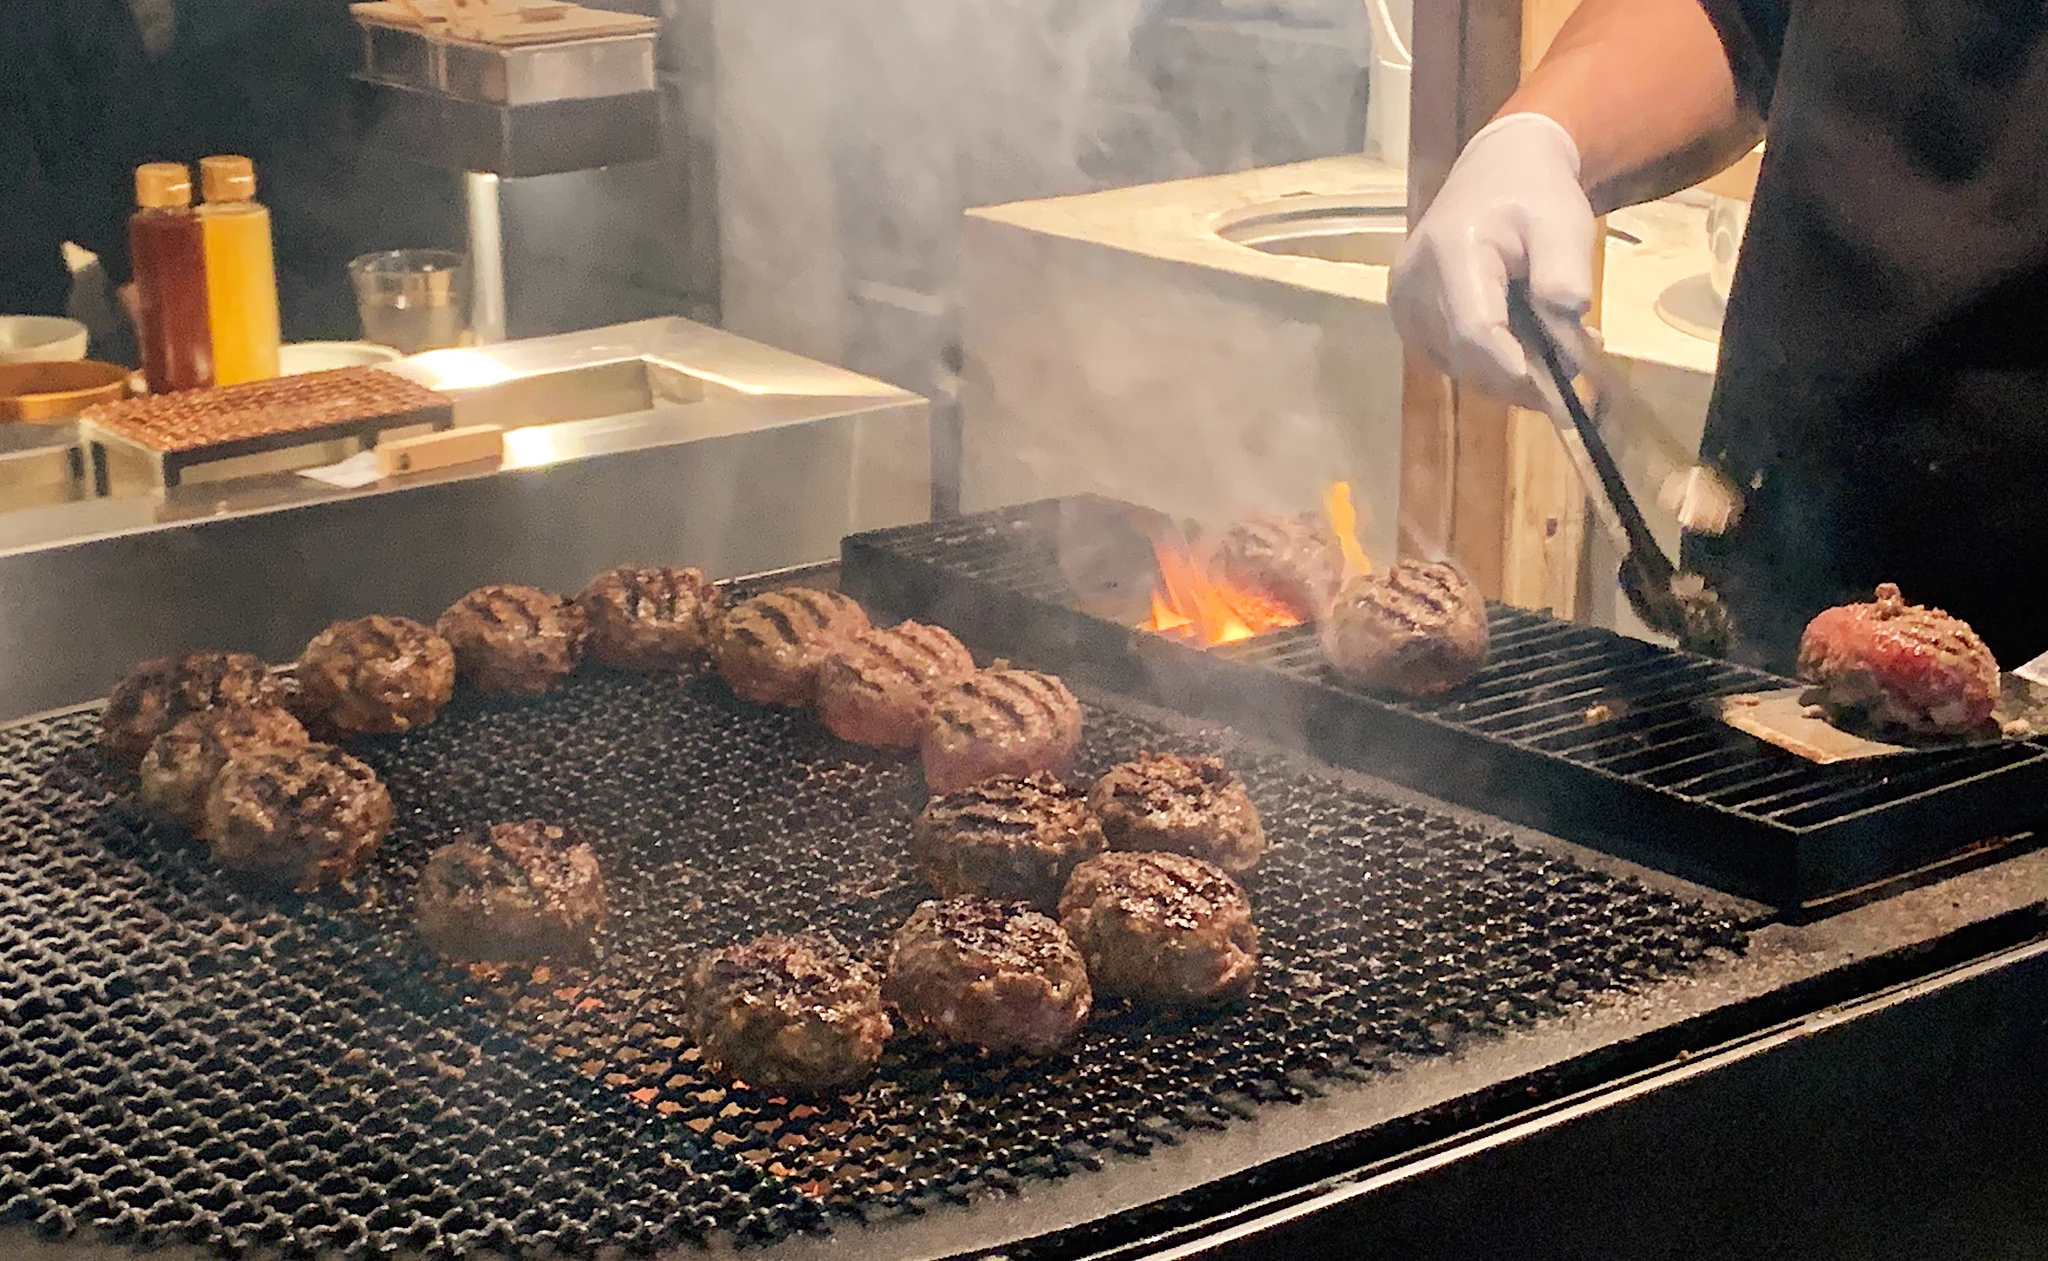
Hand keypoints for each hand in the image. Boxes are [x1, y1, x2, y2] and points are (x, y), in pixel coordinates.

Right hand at [1390, 113, 1595, 410]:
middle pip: (1465, 356)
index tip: (1560, 399)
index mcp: (1450, 251)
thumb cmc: (1534, 194)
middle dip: (1521, 377)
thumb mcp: (1565, 222)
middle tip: (1574, 374)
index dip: (1515, 370)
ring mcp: (1403, 303)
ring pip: (1458, 367)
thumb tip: (1565, 331)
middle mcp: (1412, 282)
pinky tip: (1520, 344)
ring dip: (1507, 373)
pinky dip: (1489, 364)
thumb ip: (1564, 274)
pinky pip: (1450, 359)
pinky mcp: (1406, 317)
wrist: (1496, 171)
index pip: (1474, 330)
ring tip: (1552, 350)